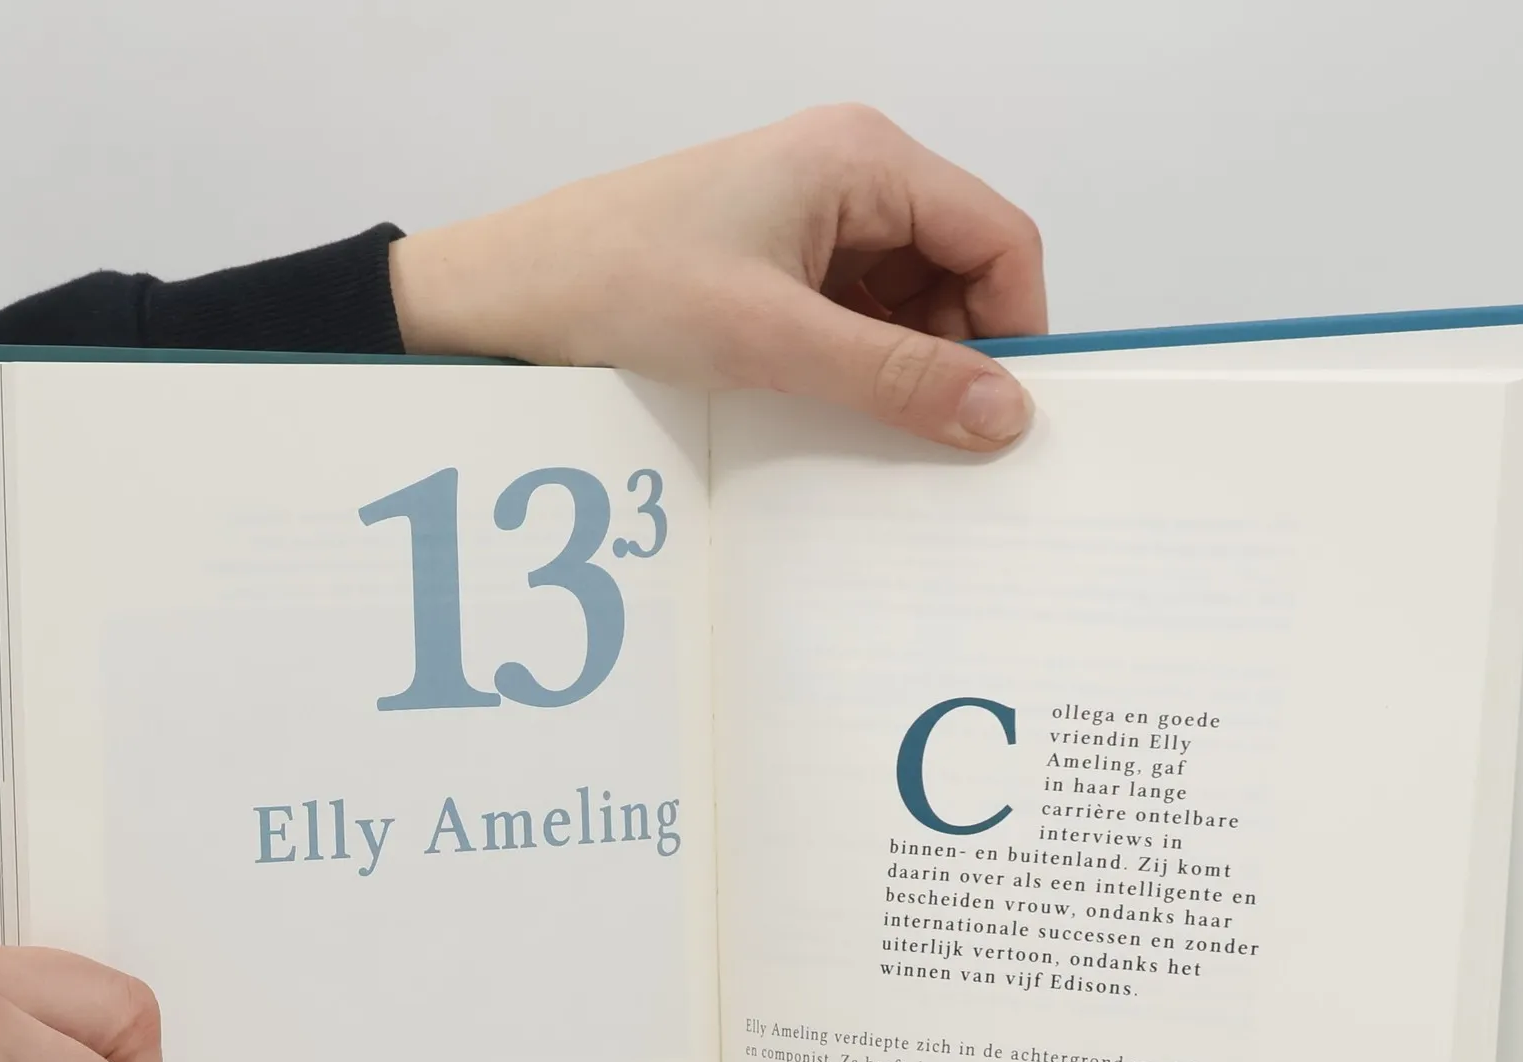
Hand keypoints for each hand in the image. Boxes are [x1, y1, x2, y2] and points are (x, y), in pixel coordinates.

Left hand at [388, 105, 1046, 451]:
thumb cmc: (618, 284)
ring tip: (875, 430)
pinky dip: (864, 370)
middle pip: (963, 272)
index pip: (999, 237)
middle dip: (960, 356)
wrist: (505, 298)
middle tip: (942, 441)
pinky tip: (838, 414)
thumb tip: (1003, 412)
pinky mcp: (781, 265)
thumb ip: (897, 379)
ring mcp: (815, 220)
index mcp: (862, 159)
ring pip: (913, 304)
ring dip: (908, 369)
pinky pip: (859, 319)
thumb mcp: (774, 341)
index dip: (1017, 328)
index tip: (1005, 416)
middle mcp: (850, 176)